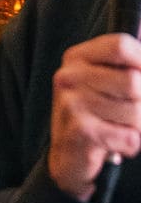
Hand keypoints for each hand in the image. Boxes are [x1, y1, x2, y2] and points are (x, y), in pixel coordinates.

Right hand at [49, 33, 140, 200]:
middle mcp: (68, 77)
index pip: (121, 45)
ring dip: (138, 126)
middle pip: (133, 81)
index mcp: (76, 58)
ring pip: (135, 110)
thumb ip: (129, 64)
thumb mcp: (108, 81)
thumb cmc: (96, 115)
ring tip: (124, 130)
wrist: (68, 157)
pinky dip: (130, 144)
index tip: (140, 79)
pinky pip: (127, 136)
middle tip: (133, 114)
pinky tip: (117, 144)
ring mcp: (71, 104)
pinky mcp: (79, 131)